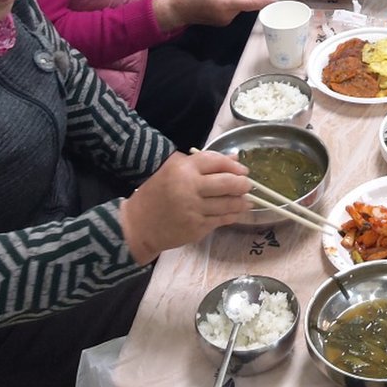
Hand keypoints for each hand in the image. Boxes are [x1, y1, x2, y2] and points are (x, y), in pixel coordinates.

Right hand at [120, 149, 252, 263]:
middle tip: (248, 185)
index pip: (216, 162)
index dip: (233, 165)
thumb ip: (203, 162)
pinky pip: (221, 220)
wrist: (138, 225)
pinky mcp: (196, 228)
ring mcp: (194, 210)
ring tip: (247, 200)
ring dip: (241, 202)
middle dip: (243, 184)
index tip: (242, 169)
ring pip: (228, 204)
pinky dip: (231, 216)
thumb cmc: (155, 193)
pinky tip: (235, 213)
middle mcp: (189, 188)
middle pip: (228, 183)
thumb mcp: (172, 169)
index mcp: (183, 169)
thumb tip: (234, 158)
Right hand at [153, 0, 269, 33]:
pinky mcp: (222, 21)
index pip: (250, 3)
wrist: (177, 9)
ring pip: (238, 5)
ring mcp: (225, 20)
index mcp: (227, 4)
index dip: (263, 1)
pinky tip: (214, 0)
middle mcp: (229, 15)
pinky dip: (228, 2)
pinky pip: (232, 9)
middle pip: (245, 1)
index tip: (274, 0)